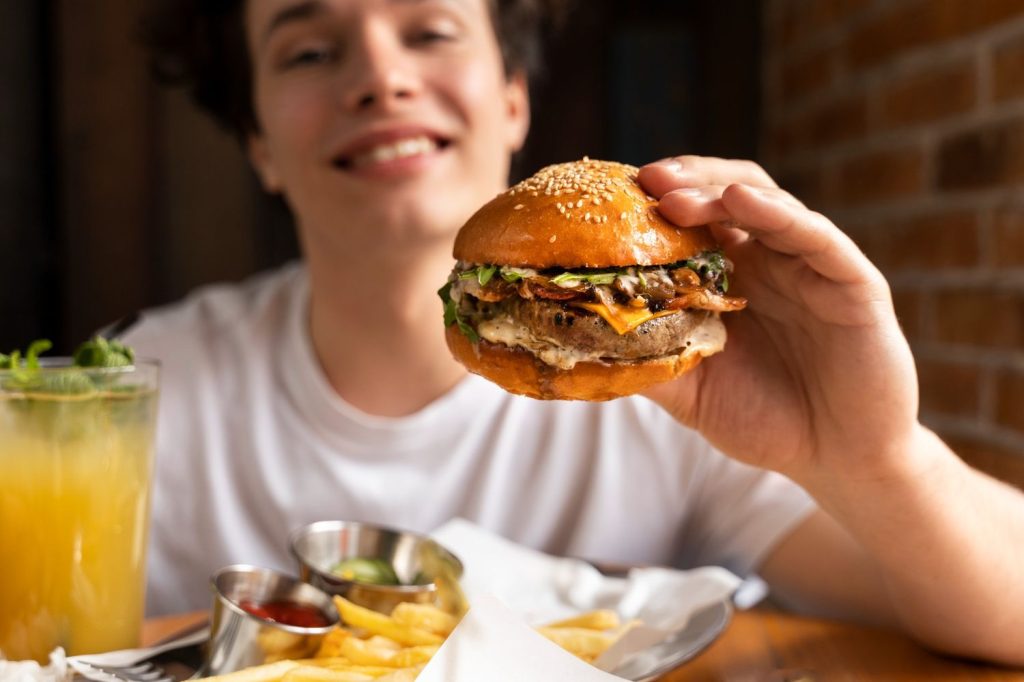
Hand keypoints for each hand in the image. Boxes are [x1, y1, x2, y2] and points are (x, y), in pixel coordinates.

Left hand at [637, 156, 920, 483]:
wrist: (836, 459)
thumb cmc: (765, 419)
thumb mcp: (691, 391)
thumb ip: (648, 362)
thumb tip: (582, 341)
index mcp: (731, 276)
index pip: (693, 218)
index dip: (657, 202)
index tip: (613, 198)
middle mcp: (770, 259)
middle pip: (728, 194)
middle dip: (685, 181)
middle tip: (644, 182)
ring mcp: (811, 266)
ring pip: (769, 203)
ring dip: (720, 191)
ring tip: (676, 195)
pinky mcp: (854, 283)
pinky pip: (818, 238)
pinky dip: (779, 215)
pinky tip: (743, 202)